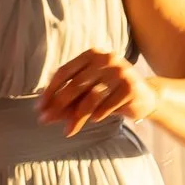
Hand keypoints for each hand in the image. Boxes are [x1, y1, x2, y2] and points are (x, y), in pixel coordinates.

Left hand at [39, 49, 158, 135]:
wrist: (145, 97)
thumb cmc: (111, 94)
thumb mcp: (88, 93)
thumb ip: (69, 100)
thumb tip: (45, 114)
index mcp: (91, 55)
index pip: (64, 72)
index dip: (50, 90)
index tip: (40, 107)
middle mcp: (106, 59)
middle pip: (75, 85)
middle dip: (58, 105)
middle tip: (45, 120)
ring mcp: (120, 72)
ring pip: (91, 97)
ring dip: (76, 116)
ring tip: (68, 129)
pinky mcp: (130, 87)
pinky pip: (107, 105)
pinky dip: (98, 114)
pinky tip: (94, 121)